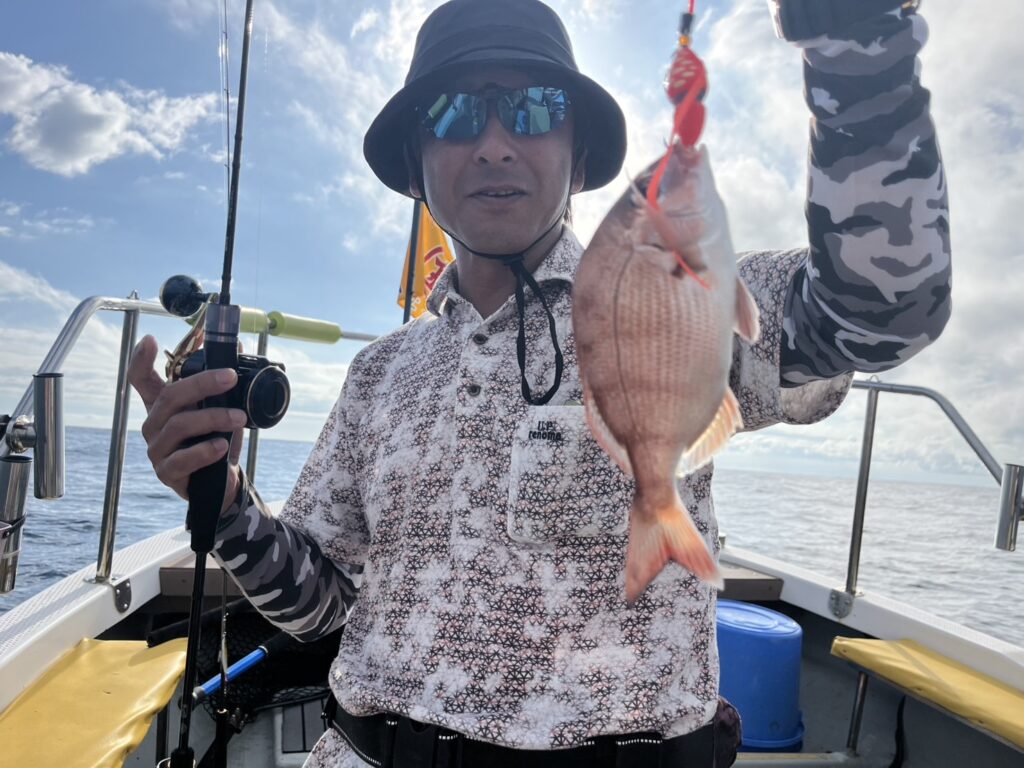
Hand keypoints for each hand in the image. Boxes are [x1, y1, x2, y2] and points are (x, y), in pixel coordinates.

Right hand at [128, 335, 244, 513]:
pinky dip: (204, 450)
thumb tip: (237, 346)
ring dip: (213, 418)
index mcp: (163, 406)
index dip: (141, 360)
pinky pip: (182, 459)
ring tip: (239, 418)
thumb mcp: (220, 410)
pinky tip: (221, 446)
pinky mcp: (167, 472)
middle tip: (231, 377)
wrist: (219, 483)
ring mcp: (157, 449)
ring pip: (179, 426)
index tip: (148, 340)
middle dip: (202, 383)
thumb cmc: (215, 440)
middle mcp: (154, 424)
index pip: (142, 380)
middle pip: (169, 396)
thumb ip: (223, 385)